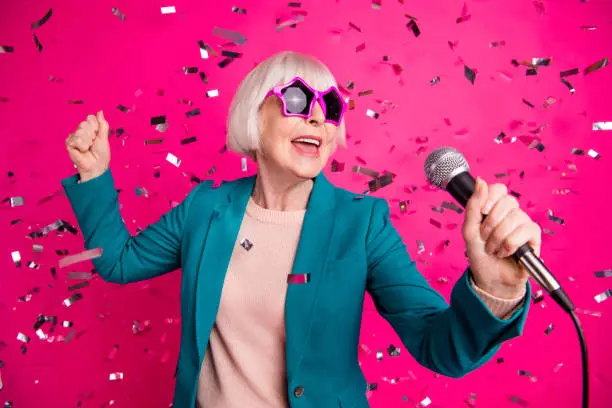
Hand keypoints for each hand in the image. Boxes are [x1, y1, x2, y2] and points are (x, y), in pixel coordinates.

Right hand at [65, 110, 110, 182]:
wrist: (97, 166)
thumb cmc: (101, 153)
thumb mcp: (104, 137)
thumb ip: (102, 124)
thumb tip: (100, 111)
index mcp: (90, 128)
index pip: (90, 118)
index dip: (96, 126)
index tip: (98, 136)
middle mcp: (81, 130)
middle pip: (85, 123)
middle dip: (92, 134)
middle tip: (93, 143)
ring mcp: (74, 136)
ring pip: (80, 131)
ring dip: (88, 141)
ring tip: (88, 148)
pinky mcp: (69, 143)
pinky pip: (75, 139)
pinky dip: (82, 146)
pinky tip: (82, 150)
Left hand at [462, 177, 541, 298]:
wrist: (489, 278)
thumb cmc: (480, 255)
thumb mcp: (469, 230)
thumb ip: (473, 206)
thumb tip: (481, 181)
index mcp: (495, 208)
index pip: (498, 189)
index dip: (490, 198)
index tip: (482, 213)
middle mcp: (511, 213)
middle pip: (508, 201)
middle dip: (491, 223)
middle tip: (485, 237)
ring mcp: (523, 224)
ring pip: (515, 217)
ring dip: (498, 237)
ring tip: (493, 249)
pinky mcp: (534, 237)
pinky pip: (525, 231)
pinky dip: (510, 244)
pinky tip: (506, 252)